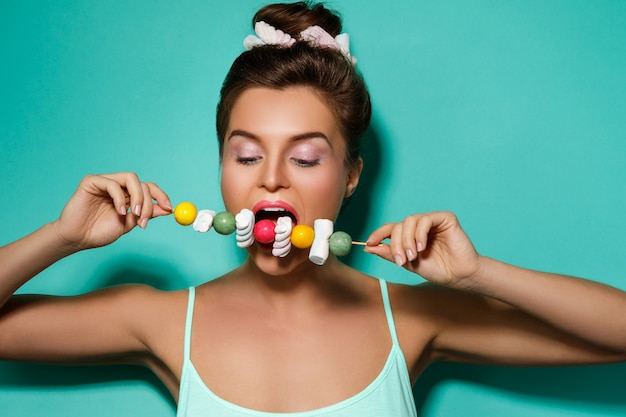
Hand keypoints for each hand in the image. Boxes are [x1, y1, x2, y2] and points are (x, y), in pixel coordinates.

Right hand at [53, 173, 172, 249]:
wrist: (77, 239)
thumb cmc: (99, 232)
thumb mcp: (129, 224)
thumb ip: (146, 214)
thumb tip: (167, 209)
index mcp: (128, 195)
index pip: (149, 188)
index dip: (161, 195)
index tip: (169, 208)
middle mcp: (118, 186)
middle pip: (142, 184)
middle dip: (148, 203)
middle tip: (144, 221)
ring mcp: (105, 181)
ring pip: (131, 178)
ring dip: (137, 197)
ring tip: (134, 215)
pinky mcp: (92, 181)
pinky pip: (112, 183)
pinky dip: (119, 197)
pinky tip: (119, 211)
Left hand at [364, 211, 481, 287]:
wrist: (459, 276)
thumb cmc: (437, 270)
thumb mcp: (408, 263)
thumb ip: (389, 254)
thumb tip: (368, 247)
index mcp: (410, 235)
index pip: (390, 229)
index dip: (378, 234)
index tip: (369, 243)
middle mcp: (419, 226)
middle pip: (399, 226)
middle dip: (396, 244)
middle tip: (400, 260)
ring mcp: (432, 220)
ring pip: (410, 221)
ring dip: (407, 240)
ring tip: (413, 256)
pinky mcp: (445, 218)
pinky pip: (425, 220)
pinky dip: (420, 234)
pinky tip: (422, 247)